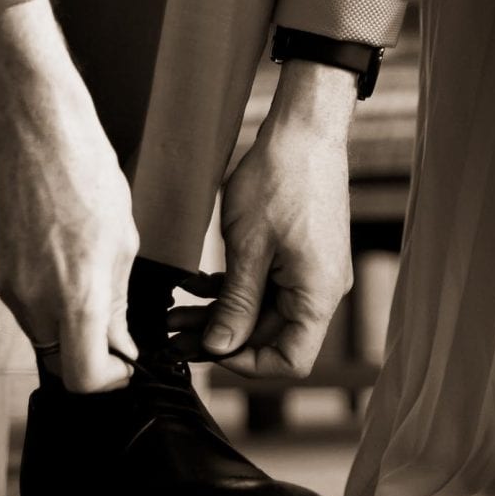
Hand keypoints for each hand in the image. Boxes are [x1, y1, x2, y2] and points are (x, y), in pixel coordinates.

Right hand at [0, 0, 138, 392]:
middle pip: (58, 357)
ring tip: (91, 274)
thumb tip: (118, 341)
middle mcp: (34, 298)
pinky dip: (47, 294)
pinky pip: (23, 300)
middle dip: (88, 351)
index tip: (123, 365)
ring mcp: (8, 284)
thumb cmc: (84, 170)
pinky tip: (64, 255)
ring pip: (40, 329)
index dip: (106, 381)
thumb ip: (116, 300)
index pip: (82, 377)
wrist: (30, 128)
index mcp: (77, 294)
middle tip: (114, 326)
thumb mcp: (124, 239)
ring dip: (67, 320)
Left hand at [169, 62, 355, 378]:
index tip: (207, 351)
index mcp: (317, 295)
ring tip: (174, 312)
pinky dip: (232, 290)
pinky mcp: (299, 255)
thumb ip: (235, 304)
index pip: (291, 360)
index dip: (247, 365)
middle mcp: (321, 290)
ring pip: (262, 312)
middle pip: (272, 337)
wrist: (305, 131)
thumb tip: (219, 348)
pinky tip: (196, 283)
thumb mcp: (248, 248)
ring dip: (220, 314)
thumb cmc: (282, 179)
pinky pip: (266, 287)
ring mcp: (311, 272)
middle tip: (173, 335)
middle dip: (221, 338)